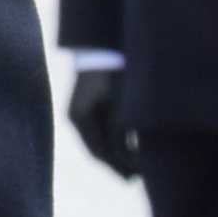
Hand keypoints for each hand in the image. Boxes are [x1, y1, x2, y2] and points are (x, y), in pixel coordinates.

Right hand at [65, 63, 142, 182]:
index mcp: (79, 118)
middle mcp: (78, 115)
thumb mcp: (120, 107)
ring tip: (139, 163)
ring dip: (120, 150)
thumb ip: (120, 136)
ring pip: (103, 137)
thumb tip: (126, 163)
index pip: (98, 152)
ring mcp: (85, 107)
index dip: (118, 167)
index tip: (136, 176)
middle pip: (99, 147)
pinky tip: (135, 142)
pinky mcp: (95, 100)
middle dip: (118, 162)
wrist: (107, 40)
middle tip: (136, 176)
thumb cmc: (116, 72)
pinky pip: (106, 125)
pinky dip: (120, 136)